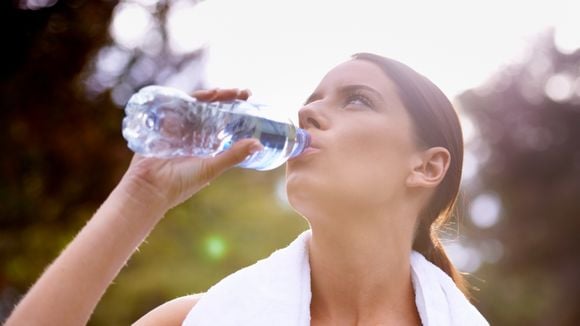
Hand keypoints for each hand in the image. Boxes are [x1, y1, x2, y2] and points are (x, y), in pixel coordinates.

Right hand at [120, 88, 259, 209]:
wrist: (150, 188)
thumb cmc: (181, 183)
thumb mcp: (212, 167)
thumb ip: (234, 156)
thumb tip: (259, 145)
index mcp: (206, 145)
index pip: (224, 122)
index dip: (236, 109)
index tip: (249, 99)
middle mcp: (193, 134)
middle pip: (212, 109)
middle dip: (226, 98)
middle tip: (242, 92)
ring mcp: (178, 128)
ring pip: (195, 106)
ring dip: (209, 97)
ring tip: (222, 92)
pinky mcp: (162, 125)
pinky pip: (174, 107)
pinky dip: (186, 100)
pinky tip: (199, 96)